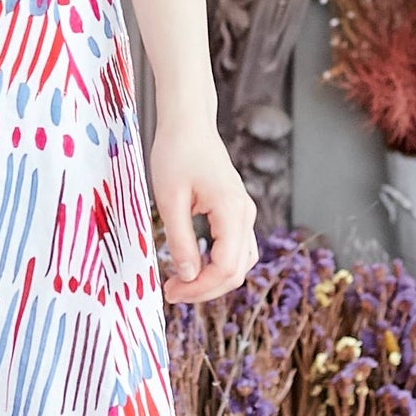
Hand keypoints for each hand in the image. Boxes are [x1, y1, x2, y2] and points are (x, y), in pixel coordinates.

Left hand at [150, 117, 257, 303]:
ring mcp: (244, 212)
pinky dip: (218, 264)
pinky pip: (235, 248)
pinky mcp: (236, 210)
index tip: (170, 292)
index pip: (226, 267)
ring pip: (240, 262)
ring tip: (181, 284)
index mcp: (232, 211)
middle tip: (171, 293)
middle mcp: (245, 214)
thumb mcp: (170, 199)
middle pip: (237, 270)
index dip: (200, 288)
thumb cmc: (176, 153)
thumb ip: (180, 239)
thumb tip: (187, 276)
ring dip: (213, 279)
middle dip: (205, 289)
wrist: (188, 122)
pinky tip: (194, 266)